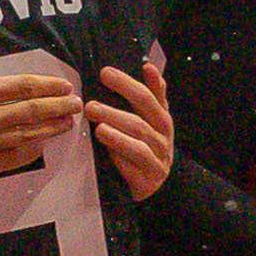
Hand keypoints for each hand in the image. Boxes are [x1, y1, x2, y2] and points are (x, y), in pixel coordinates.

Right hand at [0, 38, 82, 186]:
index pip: (23, 87)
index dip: (48, 85)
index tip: (64, 85)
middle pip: (33, 111)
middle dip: (59, 106)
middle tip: (77, 103)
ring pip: (28, 135)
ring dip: (52, 128)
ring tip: (69, 123)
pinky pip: (13, 158)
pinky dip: (32, 150)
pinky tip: (42, 145)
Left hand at [88, 58, 175, 200]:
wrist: (158, 189)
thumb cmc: (147, 150)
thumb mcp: (150, 124)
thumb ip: (150, 97)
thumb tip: (149, 67)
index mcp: (161, 118)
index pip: (149, 94)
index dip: (129, 83)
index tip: (106, 73)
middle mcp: (163, 134)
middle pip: (144, 110)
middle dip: (119, 99)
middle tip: (92, 99)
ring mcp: (159, 156)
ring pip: (139, 135)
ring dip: (116, 126)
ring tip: (96, 120)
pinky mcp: (150, 176)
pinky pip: (137, 160)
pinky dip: (120, 149)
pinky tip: (105, 142)